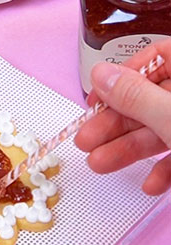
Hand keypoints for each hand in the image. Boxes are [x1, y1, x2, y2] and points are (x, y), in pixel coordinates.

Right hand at [74, 38, 170, 195]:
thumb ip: (136, 97)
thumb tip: (100, 76)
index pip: (156, 58)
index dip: (121, 78)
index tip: (95, 100)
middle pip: (149, 101)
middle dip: (113, 125)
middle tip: (85, 140)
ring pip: (158, 131)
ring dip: (126, 150)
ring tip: (99, 164)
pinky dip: (161, 170)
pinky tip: (149, 184)